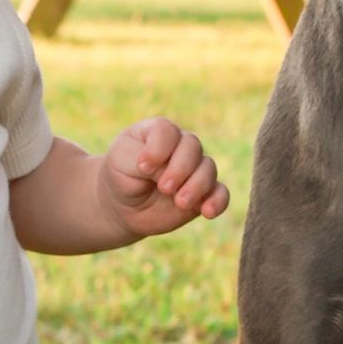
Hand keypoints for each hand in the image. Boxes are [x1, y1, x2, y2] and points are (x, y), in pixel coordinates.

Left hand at [98, 117, 230, 237]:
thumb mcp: (122, 160)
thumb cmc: (121, 174)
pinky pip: (221, 193)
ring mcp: (194, 169)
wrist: (122, 204)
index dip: (158, 149)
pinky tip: (207, 212)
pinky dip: (217, 201)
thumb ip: (147, 158)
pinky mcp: (203, 193)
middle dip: (180, 169)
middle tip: (164, 188)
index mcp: (159, 132)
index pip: (168, 131)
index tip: (142, 167)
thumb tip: (171, 169)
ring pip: (208, 169)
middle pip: (193, 147)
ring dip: (197, 186)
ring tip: (180, 203)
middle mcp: (181, 146)